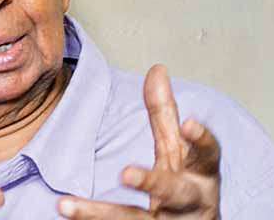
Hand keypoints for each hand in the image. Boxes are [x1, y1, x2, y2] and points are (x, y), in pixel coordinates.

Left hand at [58, 64, 220, 218]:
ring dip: (100, 214)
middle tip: (125, 173)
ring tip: (65, 205)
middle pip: (175, 193)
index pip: (207, 156)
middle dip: (153, 183)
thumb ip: (165, 115)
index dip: (202, 140)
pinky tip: (65, 213)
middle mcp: (190, 204)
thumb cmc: (186, 186)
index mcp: (200, 176)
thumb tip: (157, 68)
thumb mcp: (177, 151)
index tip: (189, 123)